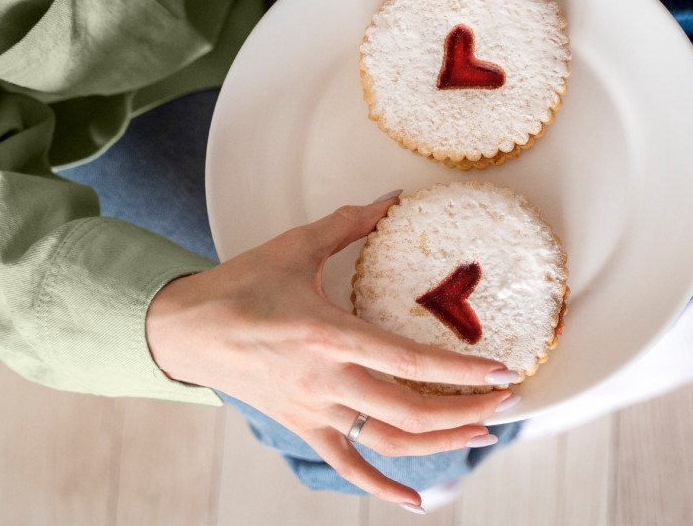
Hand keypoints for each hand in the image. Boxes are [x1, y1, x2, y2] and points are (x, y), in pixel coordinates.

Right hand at [145, 192, 520, 509]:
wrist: (183, 331)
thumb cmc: (239, 287)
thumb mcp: (294, 247)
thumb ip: (348, 224)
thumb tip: (391, 197)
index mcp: (331, 335)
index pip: (410, 362)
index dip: (461, 372)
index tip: (502, 371)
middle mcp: (328, 381)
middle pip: (410, 412)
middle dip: (467, 410)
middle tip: (509, 400)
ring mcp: (316, 412)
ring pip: (390, 443)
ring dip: (442, 444)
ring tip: (483, 432)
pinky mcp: (304, 427)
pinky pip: (348, 465)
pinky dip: (383, 488)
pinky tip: (416, 501)